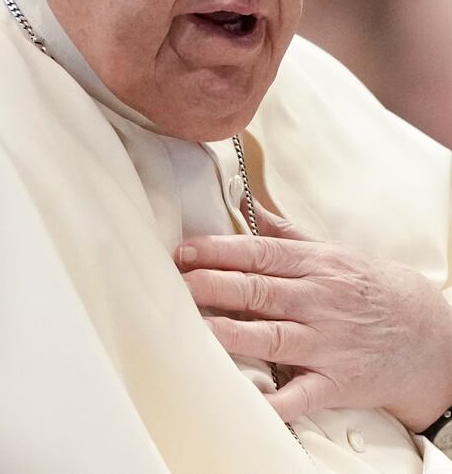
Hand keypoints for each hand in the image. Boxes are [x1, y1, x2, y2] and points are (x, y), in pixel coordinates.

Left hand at [176, 203, 451, 429]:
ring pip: (274, 336)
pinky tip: (250, 399)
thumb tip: (246, 206)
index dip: (220, 251)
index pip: (260, 254)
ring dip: (233, 334)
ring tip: (197, 329)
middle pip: (259, 290)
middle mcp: (318, 300)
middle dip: (216, 286)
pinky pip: (303, 393)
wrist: (428, 335)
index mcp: (315, 265)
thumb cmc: (369, 287)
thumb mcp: (332, 251)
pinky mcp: (337, 381)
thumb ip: (286, 233)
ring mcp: (327, 342)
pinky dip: (278, 400)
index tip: (185, 251)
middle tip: (179, 283)